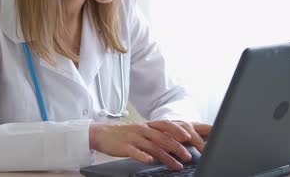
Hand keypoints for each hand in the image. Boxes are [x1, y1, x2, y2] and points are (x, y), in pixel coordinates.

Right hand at [89, 120, 210, 169]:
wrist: (101, 133)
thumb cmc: (122, 134)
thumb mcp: (140, 131)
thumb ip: (154, 136)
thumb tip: (172, 144)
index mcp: (146, 125)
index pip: (165, 125)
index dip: (177, 130)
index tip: (189, 137)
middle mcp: (141, 130)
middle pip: (162, 137)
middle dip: (177, 147)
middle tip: (188, 156)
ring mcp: (133, 138)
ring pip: (153, 146)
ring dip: (166, 156)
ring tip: (177, 165)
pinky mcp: (124, 147)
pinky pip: (135, 151)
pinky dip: (143, 156)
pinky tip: (150, 161)